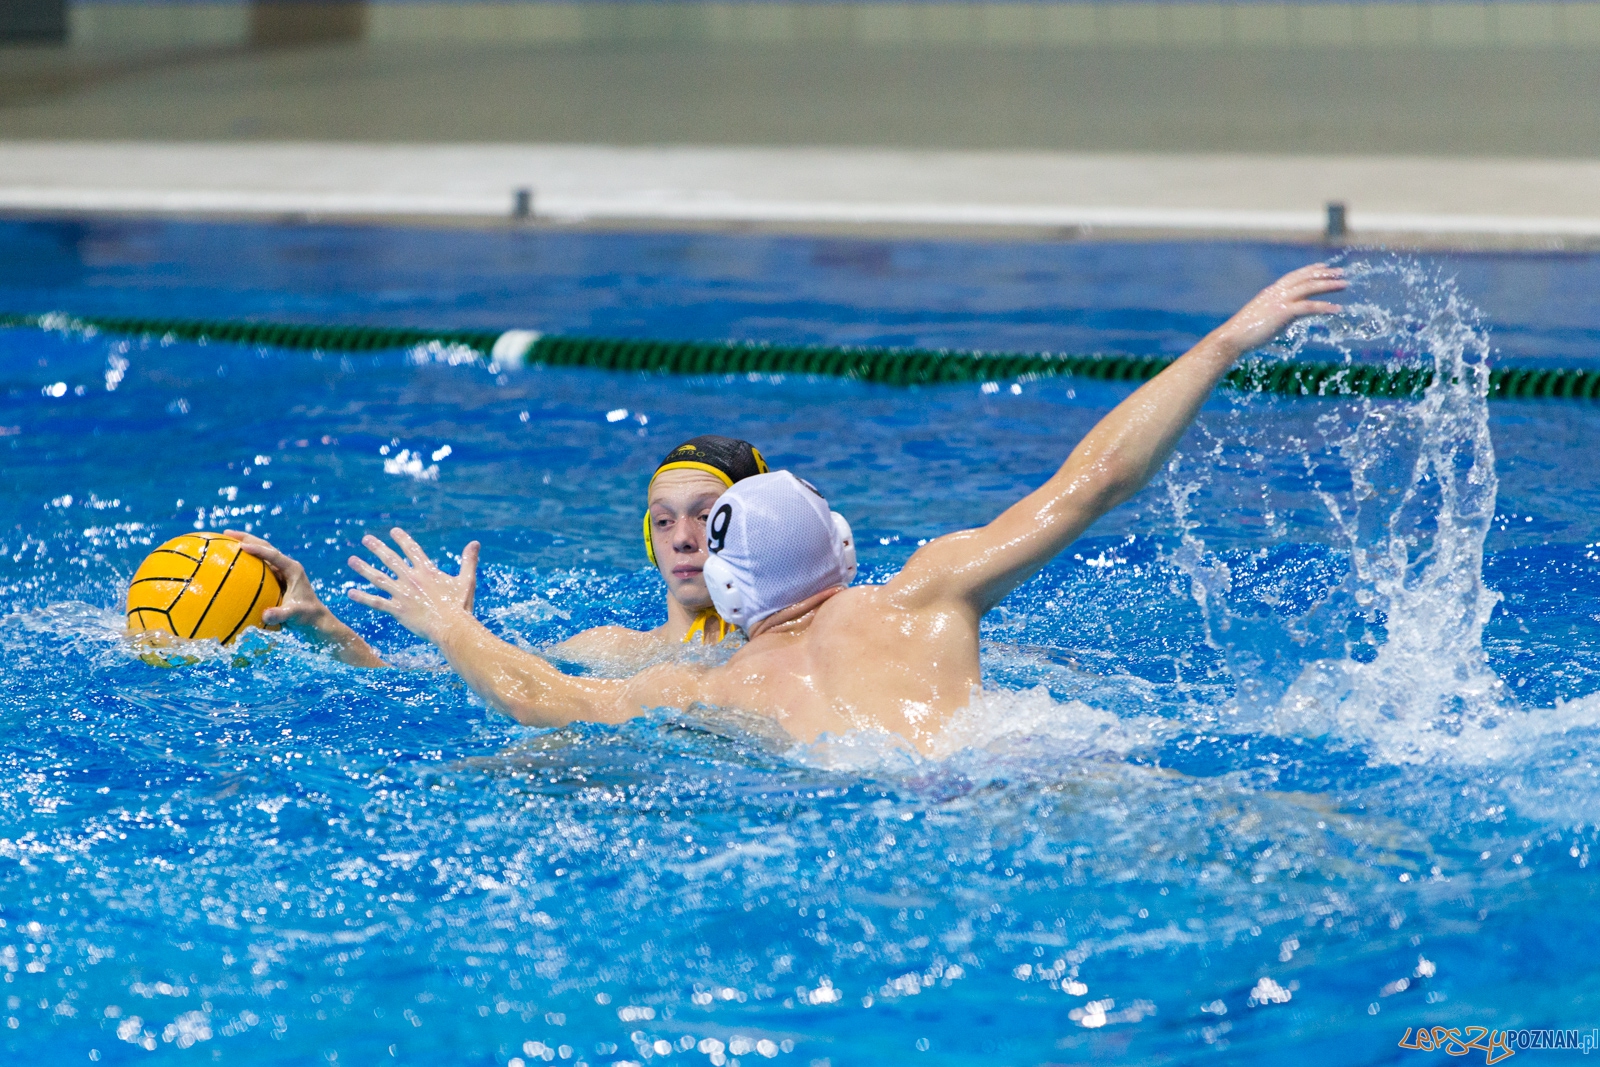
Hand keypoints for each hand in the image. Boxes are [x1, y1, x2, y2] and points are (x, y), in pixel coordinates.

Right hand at [226, 528, 336, 630]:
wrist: (314, 618)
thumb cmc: (306, 615)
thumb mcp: (294, 615)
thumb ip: (280, 615)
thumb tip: (265, 615)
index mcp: (292, 569)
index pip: (273, 555)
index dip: (258, 549)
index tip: (241, 546)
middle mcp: (286, 566)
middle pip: (265, 546)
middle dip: (246, 538)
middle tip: (226, 533)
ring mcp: (280, 570)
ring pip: (261, 553)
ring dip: (245, 544)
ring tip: (224, 539)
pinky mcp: (275, 577)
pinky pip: (258, 565)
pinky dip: (245, 560)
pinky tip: (230, 562)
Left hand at [346, 528, 480, 641]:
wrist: (452, 627)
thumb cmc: (461, 606)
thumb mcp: (466, 580)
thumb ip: (468, 560)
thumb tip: (475, 543)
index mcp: (427, 571)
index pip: (412, 550)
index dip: (402, 540)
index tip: (393, 531)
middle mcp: (412, 579)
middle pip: (391, 560)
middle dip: (377, 548)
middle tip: (366, 539)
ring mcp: (402, 594)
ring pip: (378, 578)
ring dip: (364, 568)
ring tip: (351, 560)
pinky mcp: (397, 610)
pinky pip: (376, 602)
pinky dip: (362, 597)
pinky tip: (350, 592)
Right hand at [1211, 264, 1346, 355]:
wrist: (1232, 338)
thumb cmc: (1245, 332)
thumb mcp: (1264, 318)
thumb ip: (1278, 312)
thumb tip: (1289, 316)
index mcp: (1271, 292)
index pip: (1295, 276)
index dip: (1311, 270)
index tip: (1324, 267)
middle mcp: (1277, 293)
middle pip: (1305, 278)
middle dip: (1324, 274)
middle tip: (1341, 273)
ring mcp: (1280, 301)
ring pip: (1309, 288)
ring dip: (1328, 285)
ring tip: (1344, 284)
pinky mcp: (1283, 313)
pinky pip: (1309, 307)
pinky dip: (1325, 307)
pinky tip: (1337, 309)